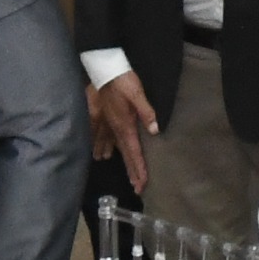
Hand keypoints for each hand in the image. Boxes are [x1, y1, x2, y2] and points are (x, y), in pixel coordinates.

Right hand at [90, 72, 159, 191]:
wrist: (104, 71)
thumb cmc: (123, 81)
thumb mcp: (137, 94)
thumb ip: (146, 112)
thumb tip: (155, 130)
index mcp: (125, 126)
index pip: (134, 153)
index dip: (139, 169)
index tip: (142, 184)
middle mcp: (116, 130)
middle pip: (125, 155)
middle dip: (132, 172)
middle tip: (137, 188)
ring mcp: (108, 125)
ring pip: (114, 149)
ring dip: (121, 163)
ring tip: (126, 176)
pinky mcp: (103, 119)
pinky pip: (103, 138)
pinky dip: (104, 148)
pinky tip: (103, 154)